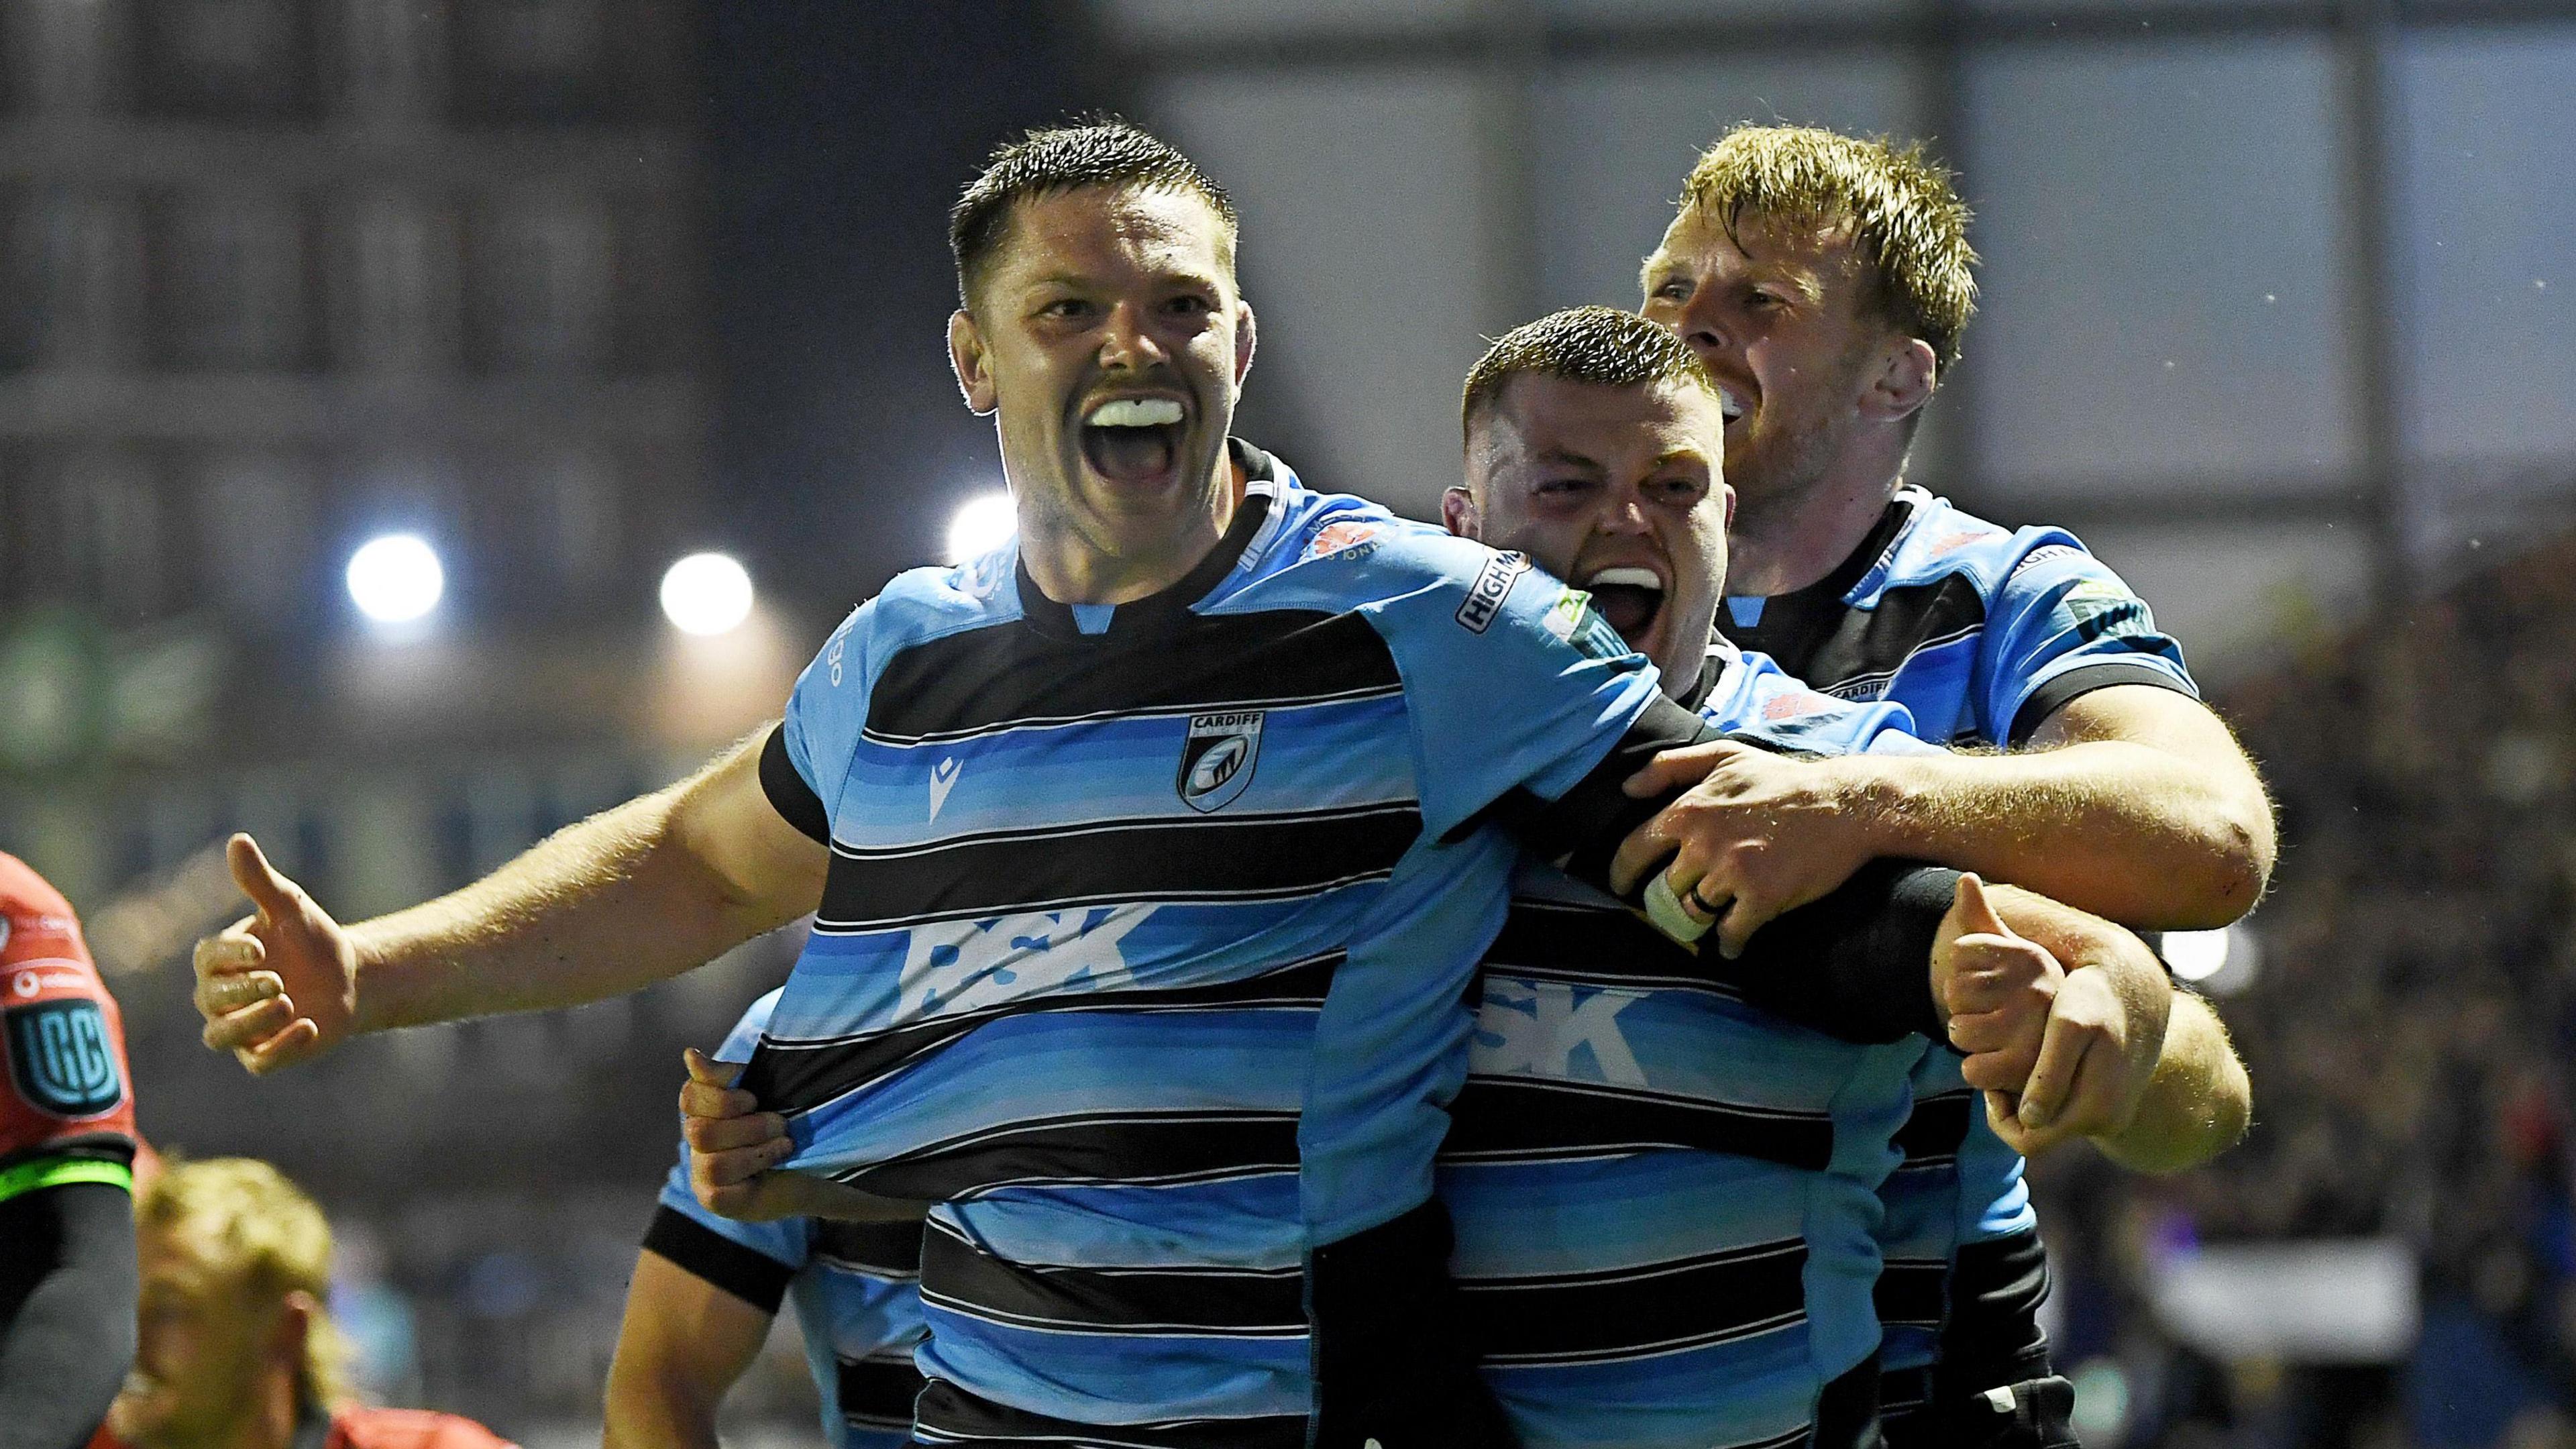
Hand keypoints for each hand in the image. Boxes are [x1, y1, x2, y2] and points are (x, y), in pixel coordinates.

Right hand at [192, 835, 358, 1073]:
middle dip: (241, 990)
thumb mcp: (290, 907)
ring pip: (220, 1035)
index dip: (230, 954)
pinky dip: (280, 1048)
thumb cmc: (310, 939)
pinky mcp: (263, 1054)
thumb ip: (260, 881)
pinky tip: (307, 1027)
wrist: (349, 976)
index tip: (261, 947)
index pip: (207, 958)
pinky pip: (258, 1062)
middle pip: (209, 999)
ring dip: (250, 1022)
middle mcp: (219, 996)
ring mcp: (239, 1028)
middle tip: (277, 979)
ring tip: (286, 1002)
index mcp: (219, 959)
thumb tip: (238, 840)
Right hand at [681, 1048, 799, 1220]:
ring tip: (785, 1144)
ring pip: (712, 1163)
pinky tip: (778, 1162)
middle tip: (780, 1124)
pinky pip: (721, 1190)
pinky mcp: (715, 1200)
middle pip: (699, 1132)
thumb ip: (725, 1076)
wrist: (806, 1166)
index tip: (753, 1098)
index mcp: (703, 1111)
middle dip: (749, 1126)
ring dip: (757, 1150)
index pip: (689, 1097)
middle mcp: (696, 1143)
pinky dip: (756, 1171)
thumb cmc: (778, 1125)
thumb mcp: (761, 1093)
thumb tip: (690, 1055)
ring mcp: (702, 1174)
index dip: (722, 1096)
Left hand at [1610, 741, 1883, 957]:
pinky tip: (1734, 943)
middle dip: (1669, 898)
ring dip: (1698, 920)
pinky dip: (1729, 943)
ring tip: (1709, 919)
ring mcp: (1731, 874)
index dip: (1622, 873)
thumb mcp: (1724, 757)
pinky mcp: (1761, 898)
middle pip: (1664, 888)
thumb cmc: (1781, 780)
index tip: (1621, 886)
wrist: (1843, 805)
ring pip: (1693, 913)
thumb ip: (1670, 767)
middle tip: (1677, 904)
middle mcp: (1703, 844)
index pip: (1634, 850)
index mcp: (1688, 811)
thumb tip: (1627, 787)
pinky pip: (1730, 935)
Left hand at [1930, 874, 2061, 1092]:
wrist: (2076, 1055)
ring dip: (1968, 1041)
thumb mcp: (2009, 957)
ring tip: (1999, 1041)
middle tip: (1995, 1017)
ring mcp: (2033, 1027)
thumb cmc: (2028, 999)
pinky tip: (2000, 1067)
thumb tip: (1965, 877)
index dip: (1964, 971)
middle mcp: (2036, 987)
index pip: (1960, 951)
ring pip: (1958, 1030)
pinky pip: (1971, 1068)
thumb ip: (1982, 919)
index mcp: (2030, 957)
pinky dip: (1976, 1072)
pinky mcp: (2028, 1067)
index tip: (1992, 985)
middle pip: (1954, 991)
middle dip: (1963, 1008)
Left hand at [1980, 958, 2171, 1157]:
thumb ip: (2050, 1074)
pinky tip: (2039, 1063)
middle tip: (1998, 1073)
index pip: (2027, 1141)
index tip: (1992, 1082)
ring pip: (2053, 1123)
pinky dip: (2048, 1093)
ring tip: (2017, 1064)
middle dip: (2013, 1109)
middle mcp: (2107, 1122)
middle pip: (2038, 1136)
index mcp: (2095, 1110)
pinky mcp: (2113, 1103)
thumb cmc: (2095, 1001)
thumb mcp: (2069, 1028)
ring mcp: (2112, 1114)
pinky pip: (2069, 1110)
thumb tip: (2029, 1119)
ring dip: (2029, 1100)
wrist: (2137, 991)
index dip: (2000, 1117)